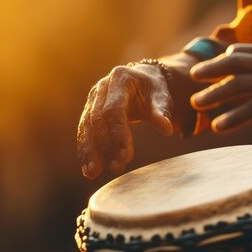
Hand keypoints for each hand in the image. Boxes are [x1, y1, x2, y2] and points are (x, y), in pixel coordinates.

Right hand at [76, 54, 197, 178]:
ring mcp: (92, 99)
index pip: (114, 109)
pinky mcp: (89, 111)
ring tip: (94, 173)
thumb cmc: (153, 88)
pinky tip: (88, 169)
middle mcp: (101, 88)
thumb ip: (162, 112)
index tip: (126, 155)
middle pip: (97, 120)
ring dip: (90, 151)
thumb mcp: (162, 96)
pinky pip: (84, 132)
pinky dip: (86, 150)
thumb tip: (167, 130)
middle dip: (105, 146)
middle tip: (116, 167)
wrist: (141, 78)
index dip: (118, 133)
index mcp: (120, 79)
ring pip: (86, 128)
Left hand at [189, 43, 251, 132]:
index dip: (220, 59)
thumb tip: (251, 79)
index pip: (241, 51)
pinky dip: (234, 116)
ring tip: (196, 105)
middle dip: (211, 70)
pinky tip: (219, 126)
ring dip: (215, 95)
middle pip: (235, 63)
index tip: (203, 68)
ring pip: (240, 85)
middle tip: (192, 79)